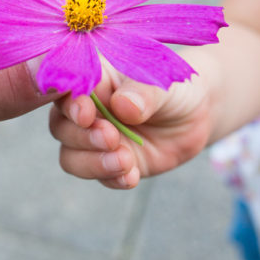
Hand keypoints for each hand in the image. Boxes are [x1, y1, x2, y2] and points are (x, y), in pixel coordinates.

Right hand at [48, 49, 215, 189]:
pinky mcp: (110, 164)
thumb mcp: (163, 82)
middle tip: (111, 137)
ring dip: (94, 163)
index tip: (86, 114)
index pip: (66, 90)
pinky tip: (131, 176)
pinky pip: (100, 177)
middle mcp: (86, 110)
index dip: (70, 104)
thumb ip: (143, 92)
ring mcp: (95, 140)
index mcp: (91, 80)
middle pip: (62, 128)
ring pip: (72, 157)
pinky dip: (112, 178)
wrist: (197, 114)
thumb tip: (123, 106)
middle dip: (82, 137)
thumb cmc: (173, 86)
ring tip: (125, 161)